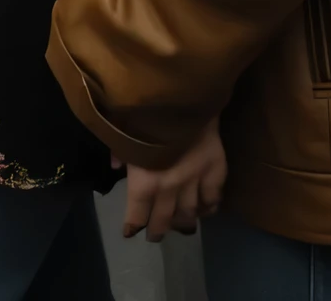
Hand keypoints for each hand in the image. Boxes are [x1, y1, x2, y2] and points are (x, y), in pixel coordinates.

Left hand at [121, 119, 225, 242]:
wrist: (183, 94)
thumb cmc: (148, 110)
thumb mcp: (125, 131)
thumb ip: (121, 152)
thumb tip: (115, 167)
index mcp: (144, 182)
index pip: (137, 216)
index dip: (133, 226)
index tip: (131, 231)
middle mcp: (169, 188)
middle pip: (164, 221)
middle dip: (157, 232)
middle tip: (156, 236)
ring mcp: (195, 180)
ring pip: (189, 214)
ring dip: (183, 224)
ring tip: (182, 227)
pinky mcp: (215, 169)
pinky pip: (213, 198)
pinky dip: (209, 207)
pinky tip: (205, 209)